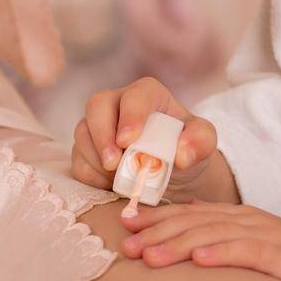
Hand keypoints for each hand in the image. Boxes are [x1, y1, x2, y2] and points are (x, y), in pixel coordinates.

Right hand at [70, 76, 224, 202]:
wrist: (171, 172)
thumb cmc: (185, 148)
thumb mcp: (203, 143)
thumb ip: (199, 142)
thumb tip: (181, 154)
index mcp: (147, 94)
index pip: (134, 96)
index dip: (130, 116)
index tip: (129, 141)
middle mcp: (117, 104)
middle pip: (97, 106)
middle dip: (102, 136)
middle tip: (114, 164)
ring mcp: (97, 126)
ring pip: (83, 134)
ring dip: (97, 159)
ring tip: (118, 179)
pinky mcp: (86, 150)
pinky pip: (78, 161)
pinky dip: (90, 176)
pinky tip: (109, 185)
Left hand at [118, 202, 280, 280]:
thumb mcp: (252, 245)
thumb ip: (221, 237)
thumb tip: (184, 229)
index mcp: (237, 218)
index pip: (189, 213)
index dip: (156, 217)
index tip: (124, 223)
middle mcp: (246, 220)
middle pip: (194, 221)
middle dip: (157, 232)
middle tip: (126, 246)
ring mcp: (264, 234)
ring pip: (214, 234)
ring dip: (178, 245)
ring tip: (150, 257)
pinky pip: (247, 251)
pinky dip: (221, 254)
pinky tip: (199, 260)